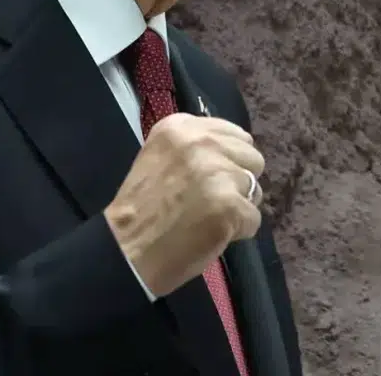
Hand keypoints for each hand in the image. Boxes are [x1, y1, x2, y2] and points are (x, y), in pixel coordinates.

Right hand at [104, 113, 263, 297]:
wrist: (125, 253)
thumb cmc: (142, 211)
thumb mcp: (162, 158)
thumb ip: (197, 149)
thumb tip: (237, 153)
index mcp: (181, 127)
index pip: (235, 134)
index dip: (228, 161)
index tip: (208, 180)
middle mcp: (201, 142)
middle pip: (251, 157)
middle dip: (238, 180)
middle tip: (208, 201)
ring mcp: (217, 173)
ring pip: (255, 188)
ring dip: (239, 206)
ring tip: (207, 218)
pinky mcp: (230, 204)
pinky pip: (254, 218)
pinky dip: (238, 232)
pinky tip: (210, 234)